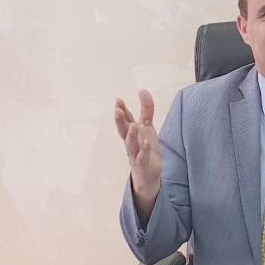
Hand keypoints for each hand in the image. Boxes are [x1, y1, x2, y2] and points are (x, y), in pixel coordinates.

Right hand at [114, 90, 161, 218]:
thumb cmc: (144, 148)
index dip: (121, 110)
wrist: (148, 174)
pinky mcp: (144, 164)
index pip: (125, 120)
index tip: (118, 100)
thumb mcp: (147, 127)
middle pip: (123, 131)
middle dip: (119, 121)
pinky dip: (144, 150)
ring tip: (133, 125)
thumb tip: (142, 90)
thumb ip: (146, 109)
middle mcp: (131, 143)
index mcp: (131, 133)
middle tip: (117, 110)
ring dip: (131, 135)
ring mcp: (136, 154)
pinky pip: (143, 157)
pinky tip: (147, 143)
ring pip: (131, 144)